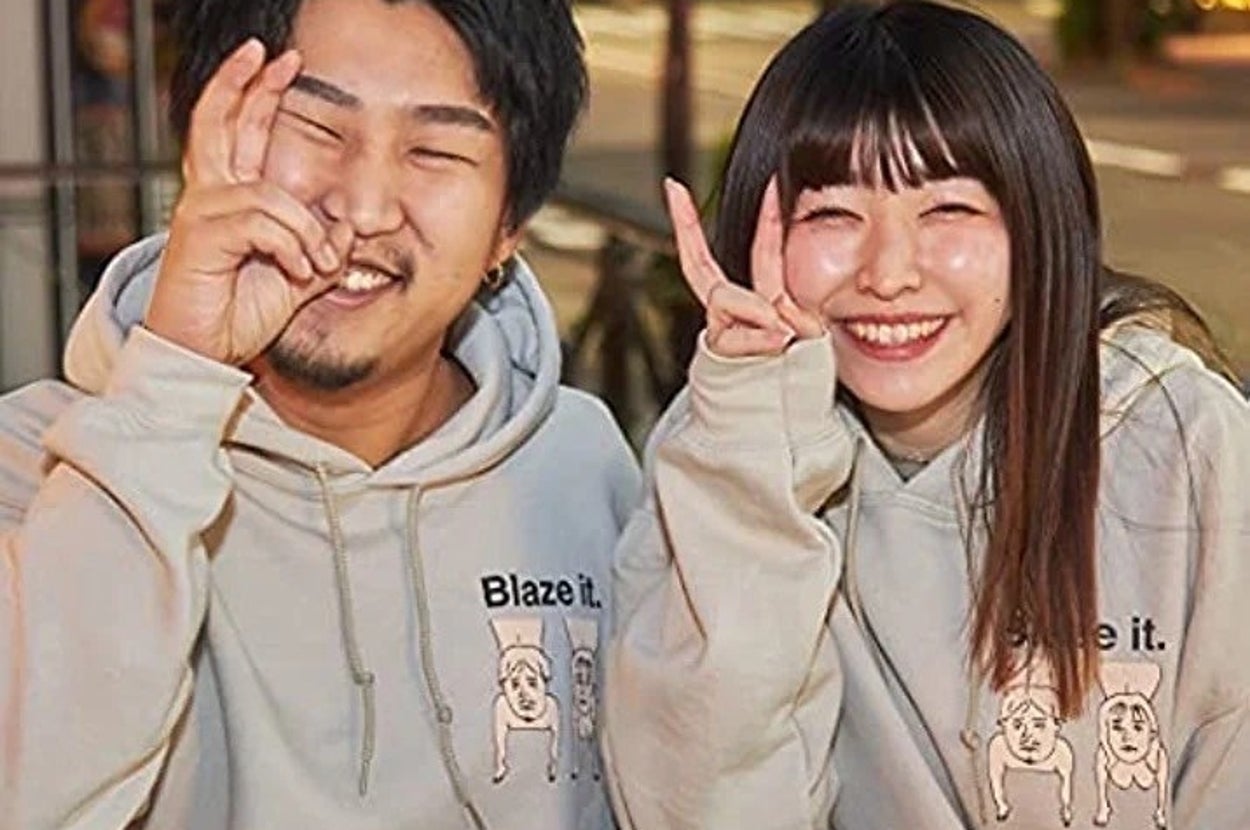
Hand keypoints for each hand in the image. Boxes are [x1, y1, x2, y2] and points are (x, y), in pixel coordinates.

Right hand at [145, 39, 348, 365]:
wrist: (206, 351)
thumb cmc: (241, 312)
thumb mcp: (298, 275)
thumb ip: (322, 248)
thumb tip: (351, 230)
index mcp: (232, 198)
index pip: (240, 129)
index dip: (256, 91)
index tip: (282, 63)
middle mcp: (211, 194)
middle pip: (221, 121)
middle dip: (247, 84)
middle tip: (272, 55)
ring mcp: (201, 210)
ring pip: (270, 194)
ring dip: (306, 231)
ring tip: (315, 265)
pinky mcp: (200, 233)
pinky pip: (263, 222)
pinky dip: (291, 246)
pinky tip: (297, 270)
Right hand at [663, 176, 822, 358]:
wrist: (782, 419)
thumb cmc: (800, 373)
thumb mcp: (806, 330)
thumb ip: (790, 308)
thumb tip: (772, 313)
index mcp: (755, 300)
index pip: (741, 251)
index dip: (736, 219)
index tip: (688, 186)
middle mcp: (730, 312)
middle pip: (699, 264)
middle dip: (686, 225)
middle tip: (673, 189)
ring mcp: (723, 329)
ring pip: (725, 296)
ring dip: (755, 309)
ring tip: (784, 334)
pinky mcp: (721, 349)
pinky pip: (734, 332)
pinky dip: (757, 336)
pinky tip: (777, 343)